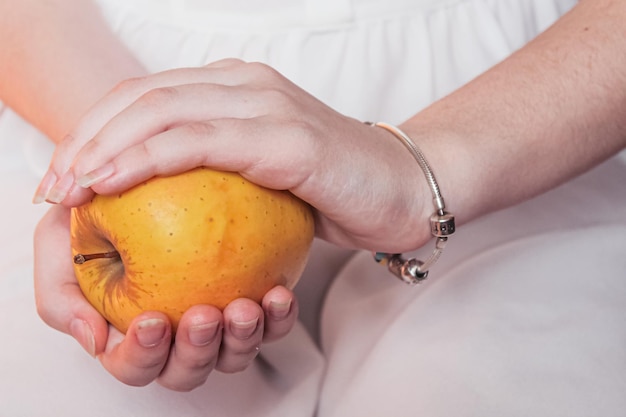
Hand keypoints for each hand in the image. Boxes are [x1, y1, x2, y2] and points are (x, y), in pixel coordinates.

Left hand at [34, 59, 432, 253]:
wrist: (406, 188)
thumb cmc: (333, 188)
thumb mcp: (262, 175)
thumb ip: (218, 172)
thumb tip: (164, 203)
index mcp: (236, 87)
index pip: (147, 97)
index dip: (94, 131)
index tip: (63, 176)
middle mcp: (246, 82)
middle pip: (141, 98)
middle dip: (83, 140)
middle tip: (51, 187)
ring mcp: (266, 103)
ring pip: (161, 113)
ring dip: (101, 150)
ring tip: (66, 188)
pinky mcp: (284, 136)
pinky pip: (199, 142)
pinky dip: (146, 160)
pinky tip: (110, 184)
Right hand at [34, 205, 297, 390]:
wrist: (147, 173)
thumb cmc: (98, 210)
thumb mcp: (60, 243)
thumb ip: (61, 295)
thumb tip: (95, 340)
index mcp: (132, 334)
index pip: (134, 364)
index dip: (142, 354)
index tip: (151, 320)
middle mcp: (178, 333)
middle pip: (189, 368)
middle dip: (198, 350)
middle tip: (203, 316)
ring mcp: (219, 317)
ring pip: (234, 352)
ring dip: (242, 337)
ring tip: (245, 307)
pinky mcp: (254, 297)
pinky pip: (273, 320)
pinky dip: (278, 315)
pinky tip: (279, 293)